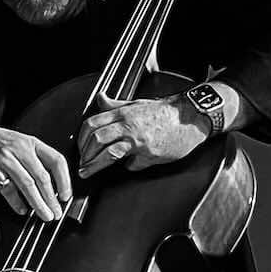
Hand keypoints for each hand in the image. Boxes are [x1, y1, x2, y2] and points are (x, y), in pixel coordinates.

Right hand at [0, 114, 71, 220]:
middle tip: (56, 212)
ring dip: (38, 203)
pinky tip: (23, 209)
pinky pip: (8, 190)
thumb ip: (35, 160)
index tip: (66, 195)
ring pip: (28, 185)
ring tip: (45, 215)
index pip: (56, 161)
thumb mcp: (19, 143)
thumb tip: (51, 187)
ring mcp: (6, 159)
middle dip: (52, 199)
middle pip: (42, 177)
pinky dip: (17, 202)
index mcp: (31, 143)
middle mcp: (20, 149)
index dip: (64, 180)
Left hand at [77, 91, 209, 177]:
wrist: (190, 116)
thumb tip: (100, 99)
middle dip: (85, 154)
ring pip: (109, 152)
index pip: (93, 123)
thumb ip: (116, 104)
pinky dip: (127, 167)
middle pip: (96, 138)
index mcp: (123, 112)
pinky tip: (129, 167)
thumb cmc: (164, 112)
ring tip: (87, 172)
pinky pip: (132, 163)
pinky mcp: (150, 151)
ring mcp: (138, 138)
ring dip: (94, 165)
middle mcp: (128, 124)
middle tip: (81, 165)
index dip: (82, 138)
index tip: (80, 149)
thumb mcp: (137, 103)